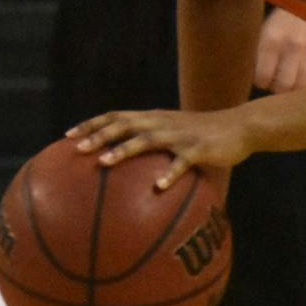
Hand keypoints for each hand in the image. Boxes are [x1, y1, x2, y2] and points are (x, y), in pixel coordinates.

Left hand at [69, 107, 255, 188]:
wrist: (238, 127)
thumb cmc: (199, 135)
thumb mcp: (171, 134)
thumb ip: (149, 142)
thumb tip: (124, 163)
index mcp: (152, 118)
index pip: (115, 116)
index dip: (91, 124)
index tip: (67, 136)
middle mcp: (161, 123)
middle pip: (124, 124)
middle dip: (99, 135)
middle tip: (77, 149)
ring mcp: (179, 135)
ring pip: (147, 140)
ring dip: (124, 150)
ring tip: (104, 163)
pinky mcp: (198, 149)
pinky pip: (181, 162)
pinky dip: (169, 173)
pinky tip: (158, 188)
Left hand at [255, 7, 305, 93]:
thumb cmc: (282, 16)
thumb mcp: (264, 27)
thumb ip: (259, 50)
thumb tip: (251, 75)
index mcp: (272, 39)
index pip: (263, 76)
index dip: (261, 82)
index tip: (261, 79)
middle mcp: (293, 46)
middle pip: (284, 85)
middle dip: (277, 89)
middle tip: (275, 84)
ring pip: (302, 85)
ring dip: (294, 87)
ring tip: (289, 80)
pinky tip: (303, 76)